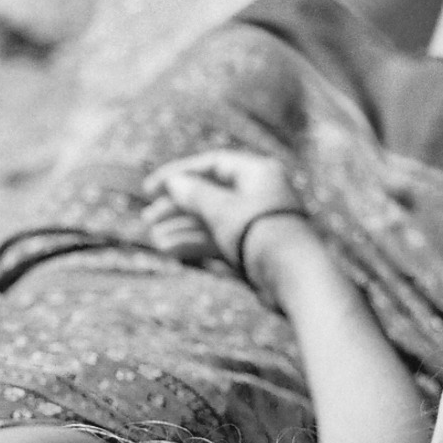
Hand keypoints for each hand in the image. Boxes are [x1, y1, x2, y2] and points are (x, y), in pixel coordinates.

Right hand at [139, 150, 307, 276]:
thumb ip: (193, 194)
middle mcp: (257, 194)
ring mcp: (254, 223)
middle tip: (148, 219)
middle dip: (177, 207)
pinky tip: (171, 251)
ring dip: (183, 229)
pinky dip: (197, 244)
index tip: (150, 189)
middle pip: (209, 194)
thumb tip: (174, 183)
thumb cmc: (260, 234)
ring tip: (156, 241)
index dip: (178, 174)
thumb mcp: (221, 209)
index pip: (211, 164)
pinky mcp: (253, 249)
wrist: (294, 277)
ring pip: (212, 221)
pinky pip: (220, 240)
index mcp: (257, 172)